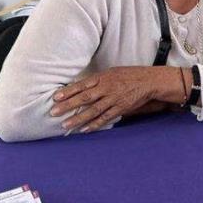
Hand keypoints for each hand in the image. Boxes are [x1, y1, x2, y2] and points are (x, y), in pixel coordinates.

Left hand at [50, 66, 184, 133]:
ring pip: (93, 110)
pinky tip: (85, 129)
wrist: (149, 81)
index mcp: (103, 77)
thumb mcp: (111, 72)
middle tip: (54, 112)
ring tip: (66, 125)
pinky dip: (95, 124)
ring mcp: (114, 99)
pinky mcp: (121, 108)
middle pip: (84, 98)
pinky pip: (106, 118)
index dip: (68, 91)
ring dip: (78, 118)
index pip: (82, 85)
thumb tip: (80, 88)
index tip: (55, 97)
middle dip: (68, 106)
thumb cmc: (128, 75)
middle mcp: (107, 88)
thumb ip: (97, 80)